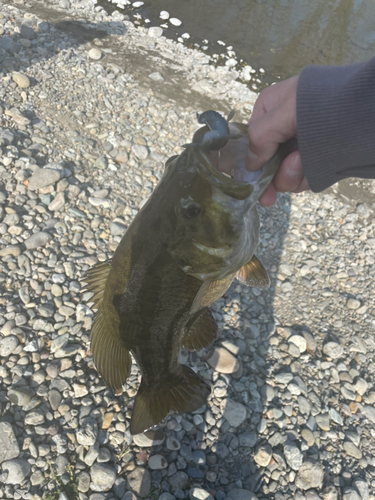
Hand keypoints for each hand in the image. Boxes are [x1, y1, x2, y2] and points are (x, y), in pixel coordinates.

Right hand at [246, 75, 309, 205]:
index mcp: (270, 109)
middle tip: (268, 198)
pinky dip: (306, 177)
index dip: (250, 163)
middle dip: (272, 177)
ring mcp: (301, 144)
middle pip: (267, 162)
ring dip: (290, 176)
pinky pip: (303, 177)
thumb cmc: (320, 103)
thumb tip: (250, 163)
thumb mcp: (282, 112)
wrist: (366, 111)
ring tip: (303, 164)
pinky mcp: (317, 158)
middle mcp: (284, 128)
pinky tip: (314, 167)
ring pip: (284, 174)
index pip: (251, 141)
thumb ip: (259, 136)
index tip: (249, 184)